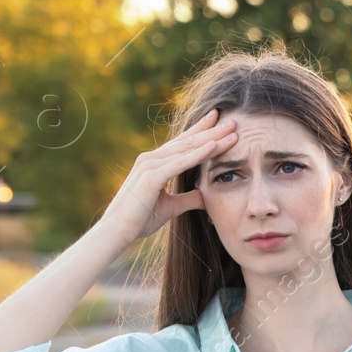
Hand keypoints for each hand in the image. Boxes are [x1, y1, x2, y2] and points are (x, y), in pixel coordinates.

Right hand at [98, 107, 238, 245]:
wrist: (118, 230)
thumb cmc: (140, 218)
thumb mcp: (171, 207)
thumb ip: (188, 199)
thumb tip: (206, 197)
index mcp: (155, 163)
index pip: (183, 143)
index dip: (201, 130)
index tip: (219, 120)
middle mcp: (152, 159)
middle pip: (188, 141)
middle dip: (212, 130)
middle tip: (233, 121)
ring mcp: (150, 165)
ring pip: (187, 149)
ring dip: (211, 139)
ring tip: (231, 129)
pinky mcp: (151, 176)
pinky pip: (180, 163)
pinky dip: (197, 154)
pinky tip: (213, 146)